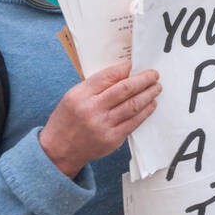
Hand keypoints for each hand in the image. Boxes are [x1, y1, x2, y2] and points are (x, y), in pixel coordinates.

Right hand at [38, 62, 160, 176]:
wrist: (59, 150)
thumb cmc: (67, 120)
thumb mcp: (73, 97)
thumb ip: (95, 86)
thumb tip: (123, 73)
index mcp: (80, 95)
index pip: (108, 76)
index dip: (125, 68)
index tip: (135, 64)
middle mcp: (92, 109)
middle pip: (125, 89)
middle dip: (143, 80)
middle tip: (154, 74)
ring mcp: (103, 126)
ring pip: (133, 106)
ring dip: (148, 95)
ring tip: (156, 88)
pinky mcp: (112, 139)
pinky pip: (134, 122)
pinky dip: (145, 112)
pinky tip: (151, 105)